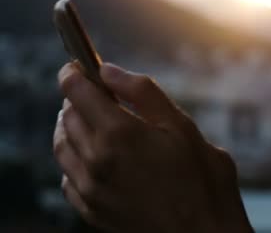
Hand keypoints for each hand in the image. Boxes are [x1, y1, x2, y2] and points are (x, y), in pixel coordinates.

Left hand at [53, 62, 252, 231]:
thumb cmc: (202, 181)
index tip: (78, 67)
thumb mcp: (182, 126)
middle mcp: (96, 160)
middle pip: (67, 116)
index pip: (76, 91)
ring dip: (71, 126)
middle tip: (97, 94)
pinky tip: (94, 157)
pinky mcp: (91, 210)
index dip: (74, 73)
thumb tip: (110, 71)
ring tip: (93, 121)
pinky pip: (67, 177)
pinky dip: (73, 159)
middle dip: (77, 98)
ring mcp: (90, 188)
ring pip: (62, 146)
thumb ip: (144, 93)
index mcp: (119, 134)